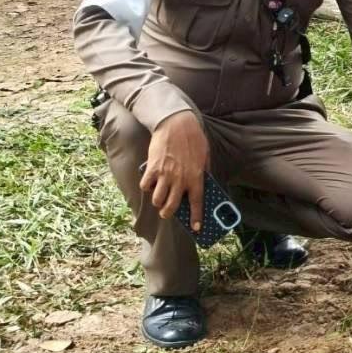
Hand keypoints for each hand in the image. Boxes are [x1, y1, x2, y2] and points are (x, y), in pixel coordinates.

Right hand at [140, 110, 208, 229]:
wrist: (176, 124)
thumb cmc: (193, 138)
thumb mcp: (205, 155)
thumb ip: (204, 170)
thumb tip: (204, 181)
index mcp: (196, 177)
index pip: (197, 202)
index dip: (196, 217)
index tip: (196, 228)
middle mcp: (180, 179)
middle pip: (171, 207)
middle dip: (168, 213)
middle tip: (167, 212)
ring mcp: (165, 175)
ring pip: (157, 200)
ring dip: (157, 202)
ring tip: (159, 197)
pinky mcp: (152, 169)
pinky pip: (146, 186)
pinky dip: (147, 188)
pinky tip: (151, 183)